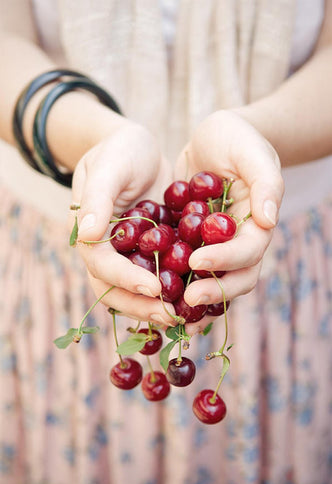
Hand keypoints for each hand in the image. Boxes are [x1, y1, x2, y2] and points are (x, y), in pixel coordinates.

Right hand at [70, 121, 175, 324]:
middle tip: (172, 317)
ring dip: (159, 308)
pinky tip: (200, 301)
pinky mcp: (153, 254)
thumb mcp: (108, 167)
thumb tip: (87, 234)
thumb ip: (97, 198)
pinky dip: (177, 292)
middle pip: (116, 290)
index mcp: (91, 235)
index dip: (125, 279)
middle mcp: (108, 253)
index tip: (153, 288)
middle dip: (142, 306)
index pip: (102, 266)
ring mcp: (131, 256)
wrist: (139, 148)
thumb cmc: (119, 151)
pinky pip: (161, 278)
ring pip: (138, 292)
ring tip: (186, 318)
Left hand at [175, 110, 283, 334]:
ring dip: (193, 303)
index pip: (248, 253)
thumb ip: (266, 182)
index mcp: (257, 226)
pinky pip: (185, 272)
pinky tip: (151, 296)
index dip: (225, 260)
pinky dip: (174, 286)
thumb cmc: (237, 139)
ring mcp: (216, 247)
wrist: (214, 138)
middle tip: (184, 301)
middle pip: (234, 279)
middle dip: (212, 293)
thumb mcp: (252, 152)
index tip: (197, 261)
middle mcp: (238, 243)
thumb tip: (270, 220)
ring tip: (168, 315)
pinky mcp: (192, 245)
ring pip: (211, 283)